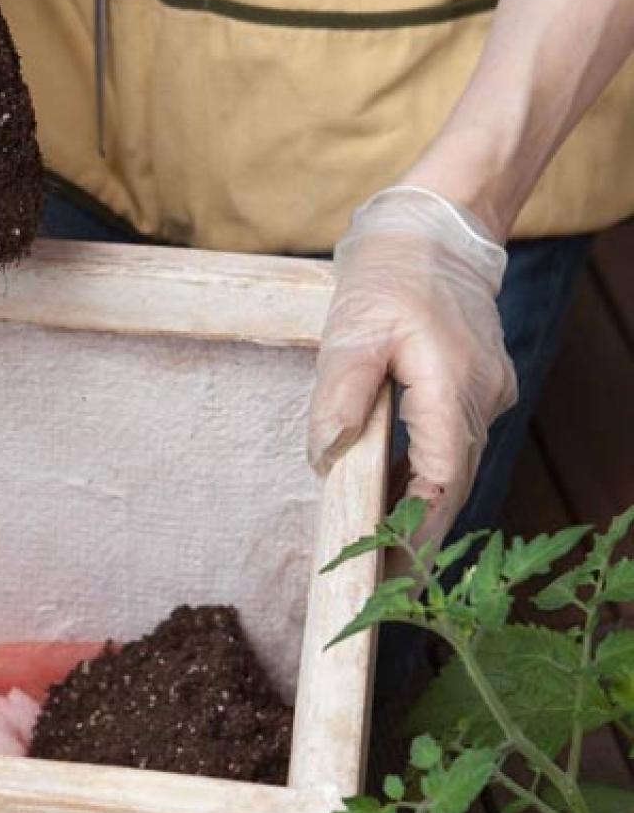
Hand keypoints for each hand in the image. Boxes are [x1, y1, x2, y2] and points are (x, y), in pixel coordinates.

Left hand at [308, 186, 517, 544]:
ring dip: (427, 511)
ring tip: (387, 557)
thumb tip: (325, 457)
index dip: (419, 531)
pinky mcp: (480, 390)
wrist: (439, 227)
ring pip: (459, 468)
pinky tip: (401, 503)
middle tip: (382, 585)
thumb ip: (338, 395)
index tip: (391, 570)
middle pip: (455, 485)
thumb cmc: (392, 273)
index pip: (442, 481)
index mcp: (452, 386)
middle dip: (421, 536)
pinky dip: (432, 479)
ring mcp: (489, 395)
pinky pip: (457, 446)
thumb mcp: (352, 328)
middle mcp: (482, 398)